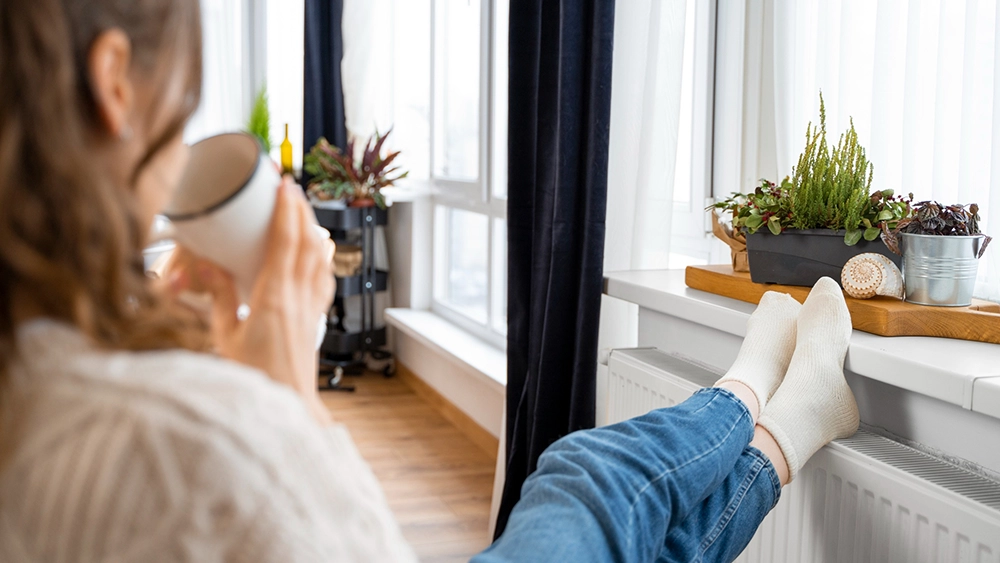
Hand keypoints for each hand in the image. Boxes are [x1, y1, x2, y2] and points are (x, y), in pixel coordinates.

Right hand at [167, 178, 335, 423]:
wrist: (286, 406)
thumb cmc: (253, 378)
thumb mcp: (224, 337)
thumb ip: (219, 298)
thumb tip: (208, 266)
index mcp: (273, 298)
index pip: (285, 243)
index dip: (286, 211)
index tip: (284, 186)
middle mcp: (298, 298)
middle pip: (306, 243)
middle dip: (300, 211)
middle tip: (291, 188)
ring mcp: (310, 308)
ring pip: (319, 258)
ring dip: (312, 230)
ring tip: (303, 211)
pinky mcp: (315, 319)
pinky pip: (323, 279)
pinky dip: (321, 257)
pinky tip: (319, 250)